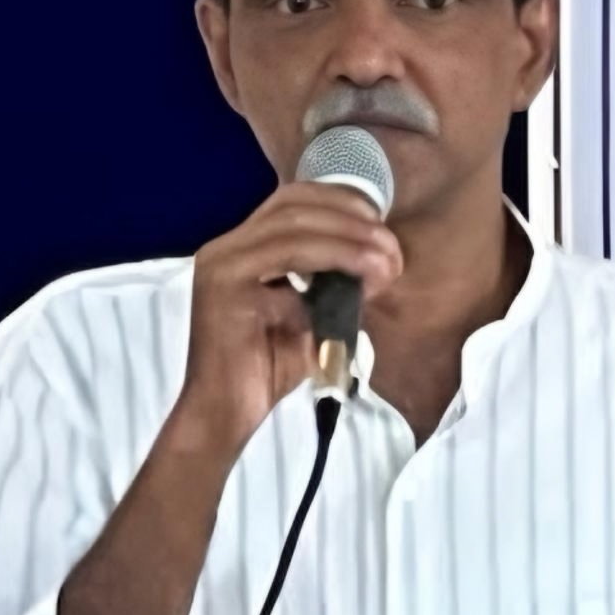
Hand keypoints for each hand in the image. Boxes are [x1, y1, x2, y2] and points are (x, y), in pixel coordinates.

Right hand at [174, 181, 404, 452]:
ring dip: (350, 239)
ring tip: (387, 262)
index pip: (294, 203)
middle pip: (295, 204)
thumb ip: (336, 287)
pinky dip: (332, 257)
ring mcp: (223, 261)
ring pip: (295, 225)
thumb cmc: (270, 369)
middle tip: (392, 251)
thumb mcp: (313, 318)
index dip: (343, 205)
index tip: (384, 230)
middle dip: (353, 220)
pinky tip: (363, 275)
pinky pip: (286, 255)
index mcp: (245, 248)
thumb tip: (379, 263)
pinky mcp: (225, 283)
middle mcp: (229, 246)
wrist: (228, 411)